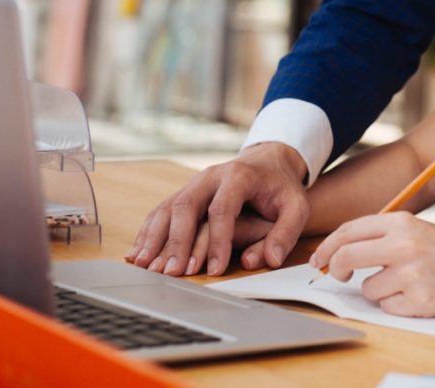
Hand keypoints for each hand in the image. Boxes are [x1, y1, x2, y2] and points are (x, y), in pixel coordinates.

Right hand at [126, 142, 309, 276]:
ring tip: (145, 267)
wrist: (268, 162)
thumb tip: (270, 260)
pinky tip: (138, 254)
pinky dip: (148, 232)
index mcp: (239, 176)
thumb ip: (286, 232)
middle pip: (186, 205)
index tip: (214, 268)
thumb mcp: (296, 206)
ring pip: (167, 207)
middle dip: (178, 241)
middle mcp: (211, 177)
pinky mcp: (184, 193)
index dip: (217, 240)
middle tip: (173, 272)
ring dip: (154, 238)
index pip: (223, 208)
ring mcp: (194, 183)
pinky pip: (160, 211)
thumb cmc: (281, 188)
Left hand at [310, 212, 434, 316]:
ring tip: (407, 283)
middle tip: (339, 275)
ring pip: (367, 288)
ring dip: (378, 290)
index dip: (327, 247)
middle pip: (346, 257)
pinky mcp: (420, 300)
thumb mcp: (420, 230)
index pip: (349, 231)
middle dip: (334, 269)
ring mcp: (413, 273)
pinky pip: (387, 306)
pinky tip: (418, 295)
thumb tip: (338, 250)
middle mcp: (406, 244)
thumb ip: (384, 236)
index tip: (318, 259)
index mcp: (403, 222)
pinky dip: (396, 305)